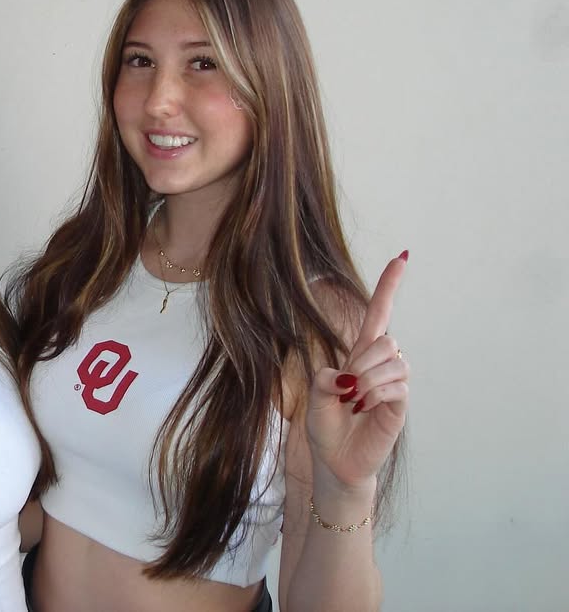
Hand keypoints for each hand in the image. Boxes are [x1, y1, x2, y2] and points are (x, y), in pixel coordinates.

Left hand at [305, 253, 409, 490]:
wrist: (334, 461)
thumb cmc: (325, 426)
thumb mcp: (314, 396)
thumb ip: (325, 379)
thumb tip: (349, 376)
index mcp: (358, 354)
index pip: (379, 312)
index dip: (390, 285)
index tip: (402, 257)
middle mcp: (379, 365)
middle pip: (386, 338)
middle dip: (363, 358)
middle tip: (347, 387)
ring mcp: (392, 384)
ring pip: (394, 359)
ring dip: (369, 377)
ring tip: (356, 400)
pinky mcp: (400, 405)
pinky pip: (398, 385)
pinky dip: (377, 394)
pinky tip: (365, 408)